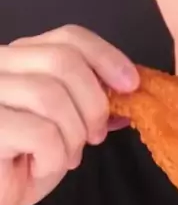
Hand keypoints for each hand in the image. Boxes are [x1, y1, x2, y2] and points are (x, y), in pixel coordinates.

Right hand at [0, 25, 138, 204]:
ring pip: (50, 95)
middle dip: (93, 103)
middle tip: (95, 136)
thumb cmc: (26, 164)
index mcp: (19, 59)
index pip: (68, 37)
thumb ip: (91, 101)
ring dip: (72, 134)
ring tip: (65, 157)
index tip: (130, 84)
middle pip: (63, 60)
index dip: (106, 56)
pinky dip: (53, 157)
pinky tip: (39, 168)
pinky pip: (39, 132)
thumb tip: (130, 87)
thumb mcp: (67, 126)